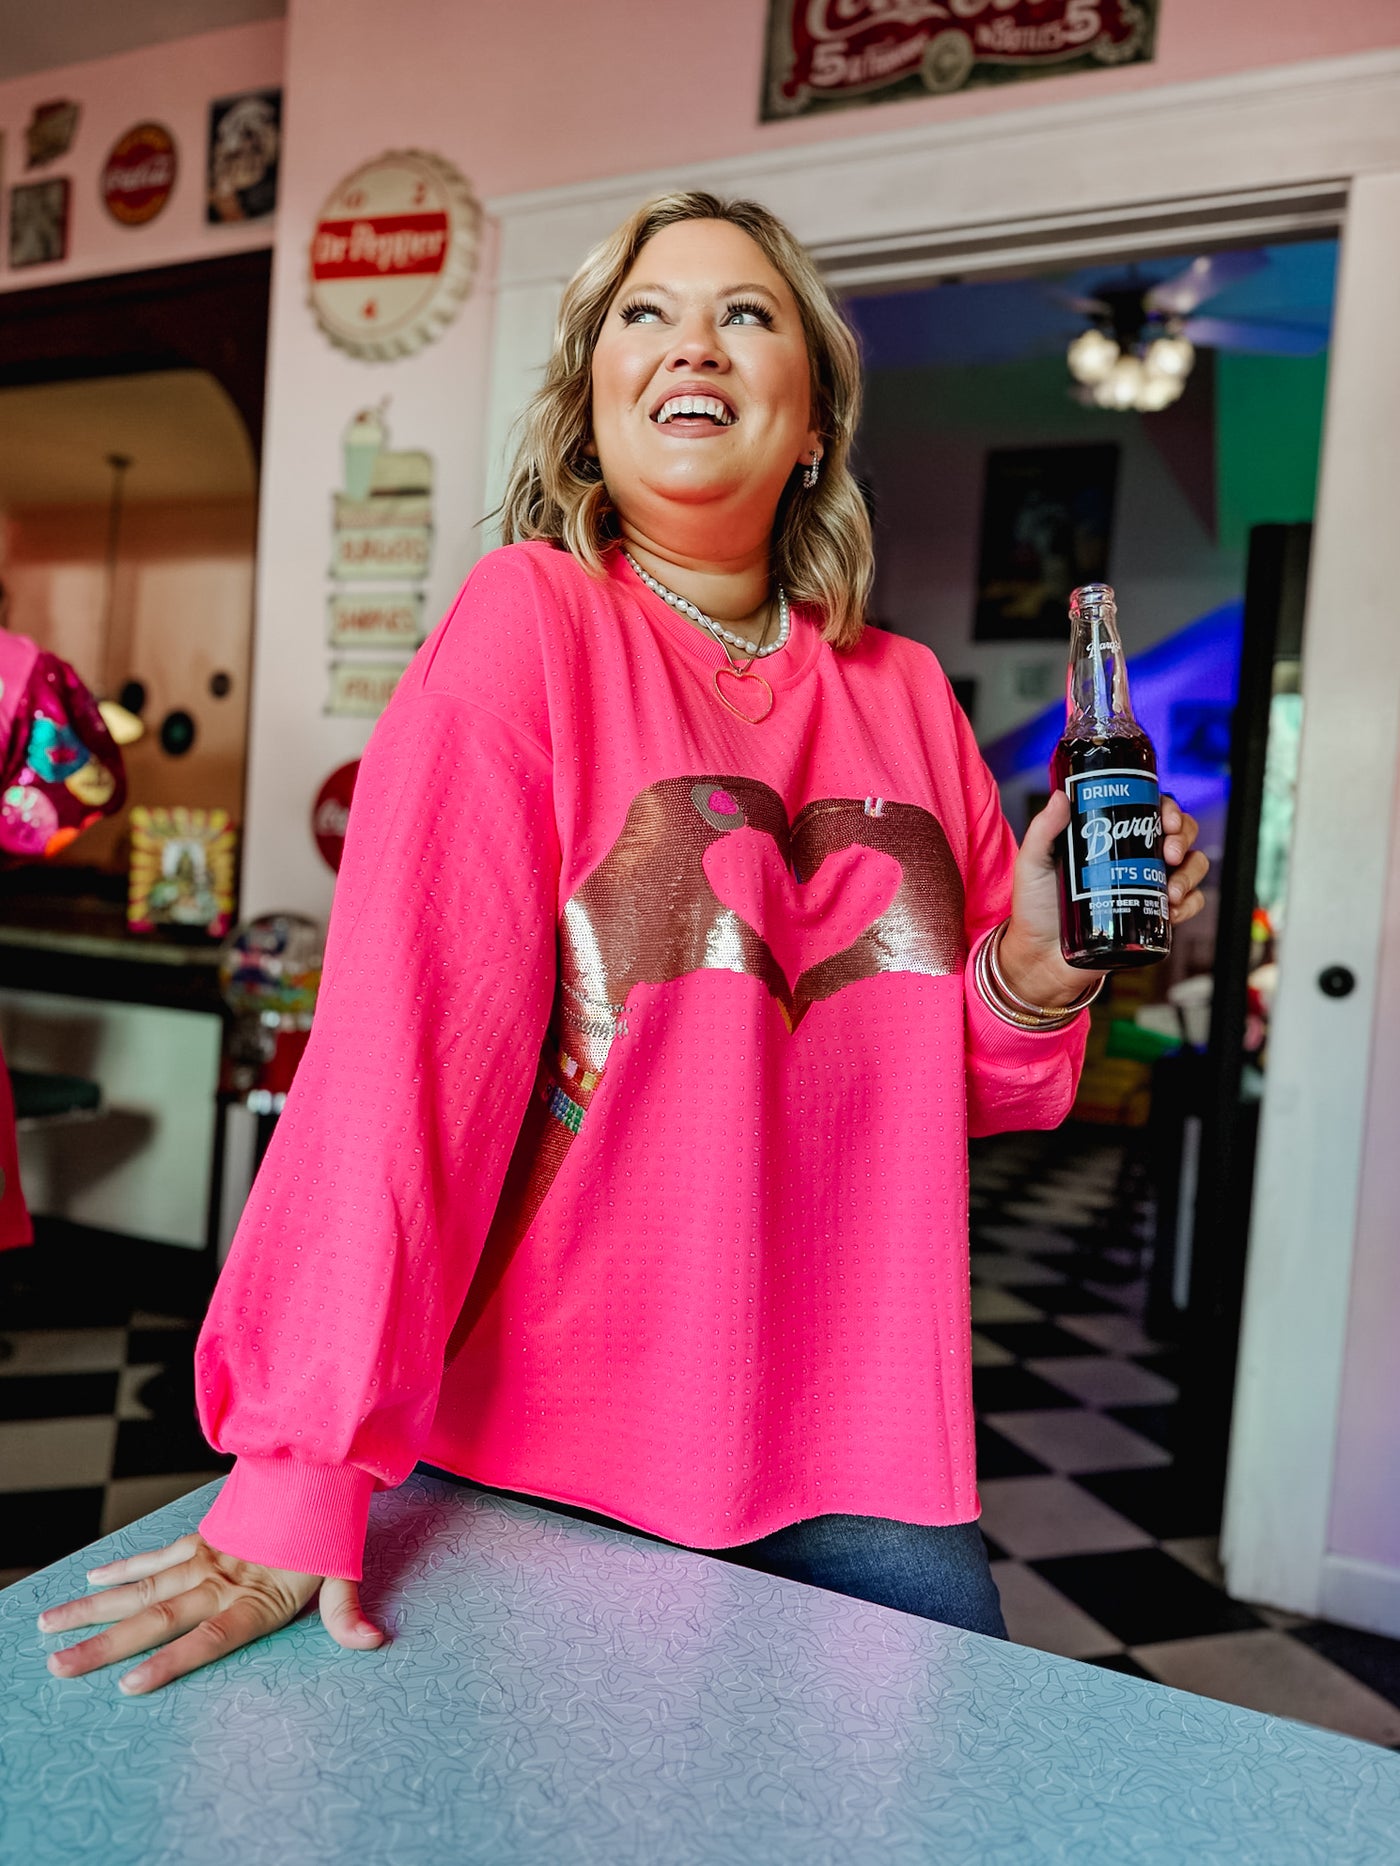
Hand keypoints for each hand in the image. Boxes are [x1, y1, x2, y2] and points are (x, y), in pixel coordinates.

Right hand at [36, 1530, 385, 1694]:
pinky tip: (90, 1579)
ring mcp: (206, 1557)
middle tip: (58, 1668)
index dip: (169, 1662)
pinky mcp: (200, 1538)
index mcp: (255, 1597)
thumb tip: (373, 1643)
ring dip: (94, 1608)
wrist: (321, 1467)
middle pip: (157, 1618)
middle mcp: (221, 1579)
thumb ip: (347, 1614)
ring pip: (141, 1587)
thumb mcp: (343, 1575)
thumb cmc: (329, 1533)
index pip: (208, 1638)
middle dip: (104, 1646)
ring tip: (50, 1628)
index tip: (128, 1685)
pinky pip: (155, 1555)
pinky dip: (122, 1568)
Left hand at [1001, 790, 1209, 1006]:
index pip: (1150, 811)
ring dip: (1191, 873)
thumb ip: (1042, 831)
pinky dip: (1191, 905)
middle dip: (1184, 839)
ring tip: (1172, 891)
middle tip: (1170, 854)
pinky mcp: (1153, 918)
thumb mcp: (1034, 864)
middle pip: (1179, 835)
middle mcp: (1135, 858)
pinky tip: (1173, 911)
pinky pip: (1190, 905)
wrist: (1041, 959)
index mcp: (1112, 838)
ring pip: (1192, 867)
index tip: (1167, 821)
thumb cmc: (1035, 909)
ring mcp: (1148, 887)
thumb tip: (1060, 796)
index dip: (1169, 810)